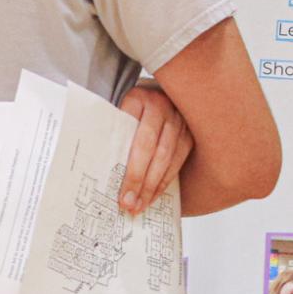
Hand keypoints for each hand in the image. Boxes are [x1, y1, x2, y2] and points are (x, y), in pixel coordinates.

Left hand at [117, 83, 192, 213]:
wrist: (160, 88)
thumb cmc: (134, 104)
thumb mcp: (119, 108)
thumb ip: (114, 131)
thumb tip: (102, 169)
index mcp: (139, 99)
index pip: (134, 137)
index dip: (130, 168)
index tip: (120, 192)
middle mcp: (163, 107)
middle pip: (152, 151)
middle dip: (141, 181)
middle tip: (129, 204)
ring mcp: (180, 119)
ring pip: (168, 158)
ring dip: (154, 186)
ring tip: (140, 205)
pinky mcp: (190, 131)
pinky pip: (179, 160)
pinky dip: (166, 180)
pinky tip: (154, 194)